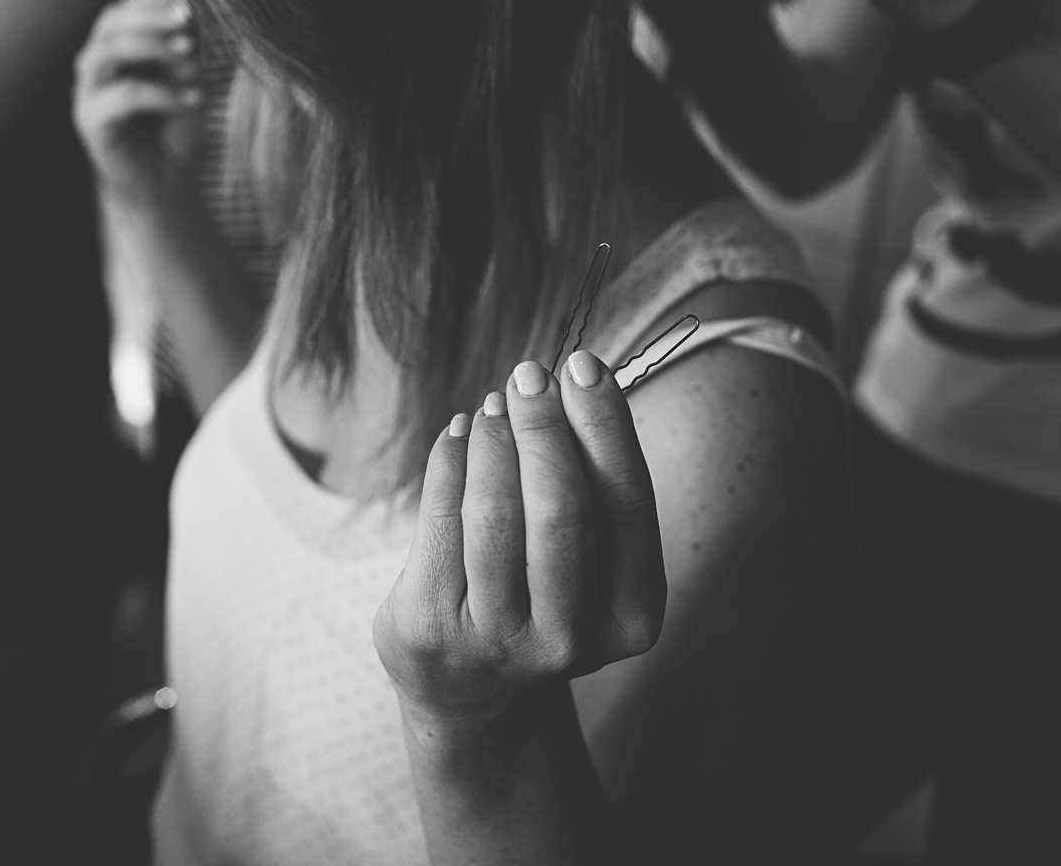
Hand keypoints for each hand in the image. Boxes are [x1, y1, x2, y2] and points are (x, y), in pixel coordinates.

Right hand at [73, 0, 202, 209]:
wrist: (162, 180)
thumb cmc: (174, 126)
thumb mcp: (190, 82)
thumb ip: (189, 51)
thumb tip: (199, 14)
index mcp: (117, 44)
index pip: (127, 5)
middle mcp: (97, 61)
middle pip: (112, 20)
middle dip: (152, 16)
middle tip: (188, 19)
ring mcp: (89, 89)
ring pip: (109, 51)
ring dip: (152, 47)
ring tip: (191, 55)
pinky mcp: (90, 120)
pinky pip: (122, 96)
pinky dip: (160, 94)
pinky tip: (192, 99)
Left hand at [374, 352, 666, 733]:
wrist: (475, 695)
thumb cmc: (543, 594)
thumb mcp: (590, 559)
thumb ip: (590, 486)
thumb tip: (566, 383)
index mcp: (630, 617)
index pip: (626, 502)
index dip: (605, 425)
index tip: (584, 365)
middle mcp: (569, 640)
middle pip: (559, 507)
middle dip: (543, 425)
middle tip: (529, 376)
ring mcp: (496, 642)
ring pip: (495, 512)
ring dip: (493, 441)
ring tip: (493, 406)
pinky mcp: (430, 629)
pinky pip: (440, 520)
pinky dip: (450, 461)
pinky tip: (460, 435)